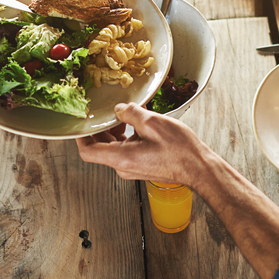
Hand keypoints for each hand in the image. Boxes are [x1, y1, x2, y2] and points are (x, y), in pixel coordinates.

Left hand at [77, 103, 210, 186]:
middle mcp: (123, 167)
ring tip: (124, 114)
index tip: (80, 123)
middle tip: (104, 111)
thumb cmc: (180, 151)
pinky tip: (137, 124)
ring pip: (113, 148)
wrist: (198, 168)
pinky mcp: (141, 166)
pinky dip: (126, 136)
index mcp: (121, 158)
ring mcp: (132, 169)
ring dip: (115, 130)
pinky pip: (126, 150)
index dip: (80, 136)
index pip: (87, 151)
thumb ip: (131, 113)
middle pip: (100, 147)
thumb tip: (119, 109)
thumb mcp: (153, 123)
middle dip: (100, 128)